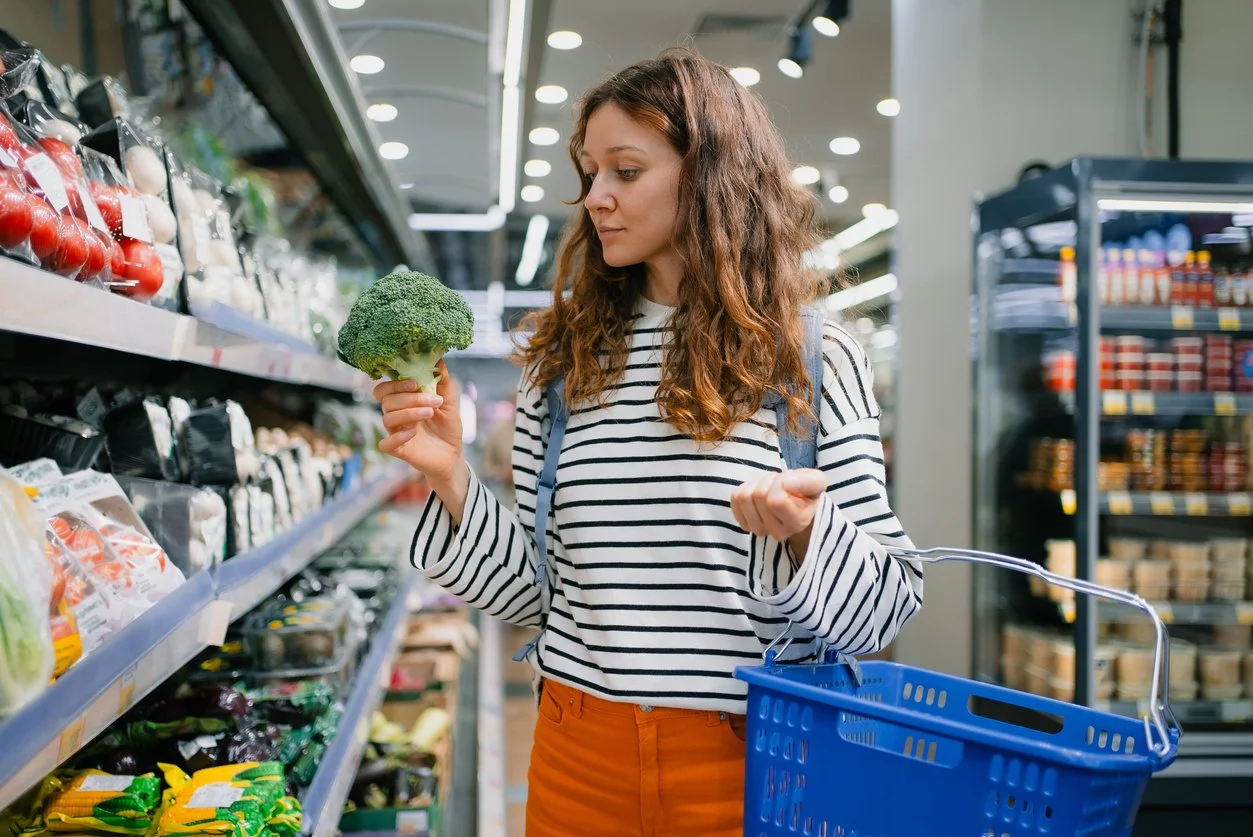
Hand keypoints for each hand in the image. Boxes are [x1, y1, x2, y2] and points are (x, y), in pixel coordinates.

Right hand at [373, 361, 463, 488]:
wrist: (454, 455)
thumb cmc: (447, 428)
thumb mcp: (450, 403)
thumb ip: (443, 382)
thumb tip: (439, 358)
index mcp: (403, 402)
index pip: (384, 389)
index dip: (395, 384)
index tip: (416, 383)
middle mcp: (396, 416)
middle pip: (387, 402)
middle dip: (410, 398)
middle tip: (434, 400)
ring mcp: (395, 434)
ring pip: (388, 419)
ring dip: (410, 413)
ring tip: (431, 413)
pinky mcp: (398, 451)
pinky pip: (385, 444)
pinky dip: (397, 437)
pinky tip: (413, 432)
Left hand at [730, 469, 825, 541]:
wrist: (797, 501)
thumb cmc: (806, 491)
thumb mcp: (816, 481)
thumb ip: (808, 481)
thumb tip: (787, 484)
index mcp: (797, 523)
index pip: (775, 500)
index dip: (780, 482)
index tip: (789, 481)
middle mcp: (778, 532)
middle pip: (759, 496)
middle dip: (769, 481)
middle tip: (781, 483)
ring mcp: (759, 530)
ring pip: (744, 497)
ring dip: (757, 484)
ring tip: (771, 488)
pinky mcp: (745, 523)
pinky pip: (735, 499)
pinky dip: (746, 488)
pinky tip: (759, 493)